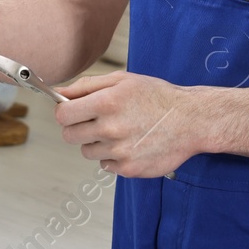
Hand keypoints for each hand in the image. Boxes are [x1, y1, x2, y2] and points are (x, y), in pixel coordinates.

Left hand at [55, 71, 201, 177]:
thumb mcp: (122, 80)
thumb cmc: (156, 97)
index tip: (73, 111)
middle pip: (69, 135)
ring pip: (87, 151)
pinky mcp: (129, 169)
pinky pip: (105, 165)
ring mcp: (119, 151)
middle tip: (97, 121)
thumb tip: (58, 92)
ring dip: (97, 142)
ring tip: (120, 131)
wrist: (190, 120)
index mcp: (106, 103)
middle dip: (78, 127)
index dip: (65, 111)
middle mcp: (111, 128)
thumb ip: (86, 86)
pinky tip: (130, 144)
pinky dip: (113, 157)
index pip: (63, 115)